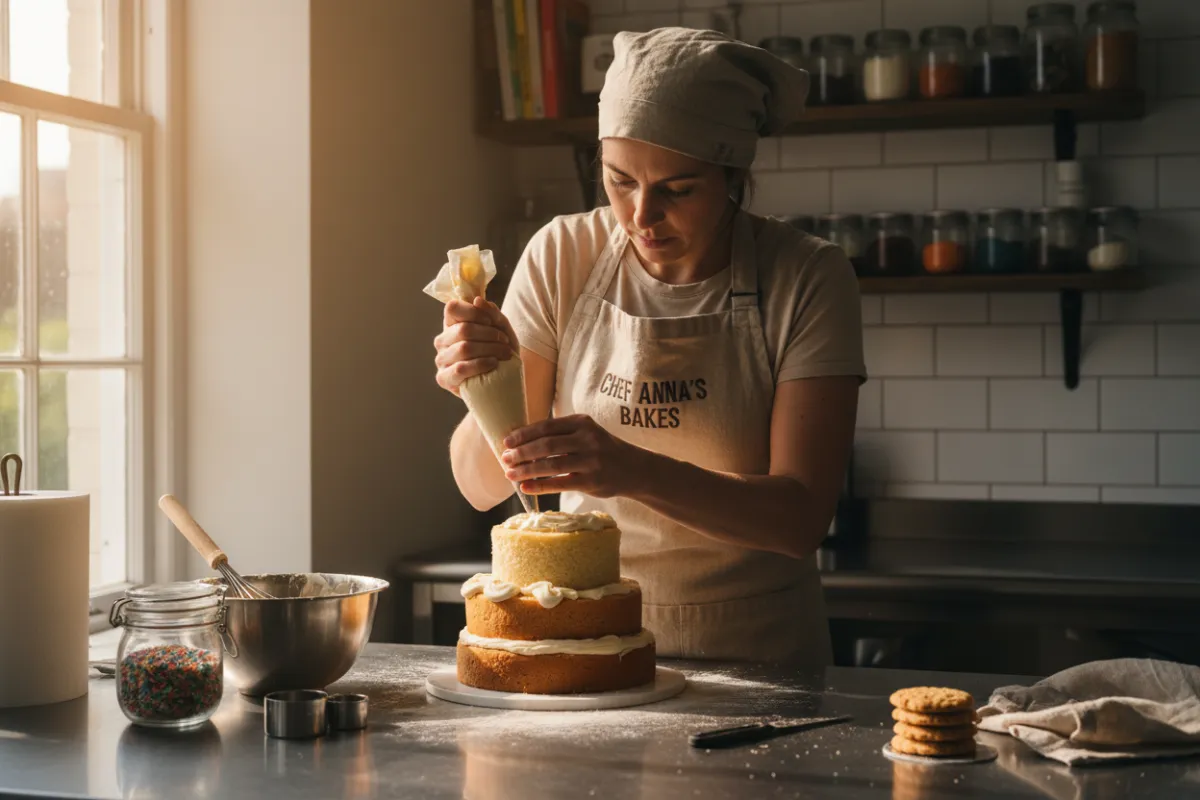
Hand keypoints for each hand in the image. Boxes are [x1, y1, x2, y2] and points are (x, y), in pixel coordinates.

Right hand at [434, 297, 518, 395]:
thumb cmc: (499, 351)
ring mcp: (441, 359)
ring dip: (490, 349)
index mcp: (451, 323)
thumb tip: (478, 300)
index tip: (491, 322)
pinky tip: (493, 364)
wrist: (503, 381)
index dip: (474, 312)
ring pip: (464, 348)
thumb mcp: (502, 330)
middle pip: (463, 330)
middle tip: (505, 341)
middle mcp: (442, 340)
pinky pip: (461, 368)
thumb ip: (492, 313)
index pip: (452, 308)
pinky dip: (481, 364)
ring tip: (505, 353)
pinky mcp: (443, 378)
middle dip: (490, 335)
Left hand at [500, 415, 646, 498]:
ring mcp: (590, 461)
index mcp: (582, 423)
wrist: (634, 468)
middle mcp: (587, 439)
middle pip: (546, 445)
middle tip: (505, 459)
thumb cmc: (602, 449)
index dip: (524, 434)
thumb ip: (561, 434)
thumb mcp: (586, 433)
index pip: (547, 426)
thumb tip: (522, 441)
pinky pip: (560, 483)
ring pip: (551, 465)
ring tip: (510, 474)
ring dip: (527, 470)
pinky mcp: (592, 481)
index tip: (507, 441)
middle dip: (522, 452)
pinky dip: (540, 486)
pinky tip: (526, 487)